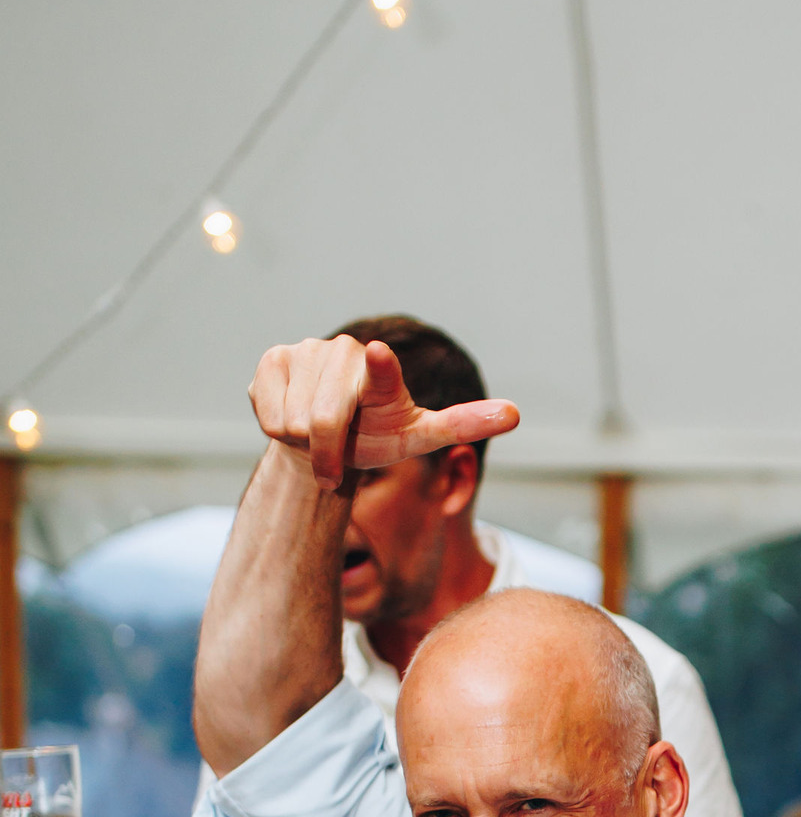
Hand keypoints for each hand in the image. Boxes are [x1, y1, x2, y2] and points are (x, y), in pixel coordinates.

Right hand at [249, 335, 518, 492]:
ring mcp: (306, 350)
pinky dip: (276, 430)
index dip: (380, 368)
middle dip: (327, 455)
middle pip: (322, 422)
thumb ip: (462, 424)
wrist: (323, 437)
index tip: (381, 357)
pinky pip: (267, 414)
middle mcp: (345, 353)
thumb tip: (516, 413)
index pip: (382, 371)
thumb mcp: (419, 437)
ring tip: (315, 435)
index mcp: (384, 374)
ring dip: (302, 444)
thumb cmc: (376, 436)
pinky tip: (291, 419)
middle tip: (336, 465)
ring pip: (292, 421)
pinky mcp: (273, 359)